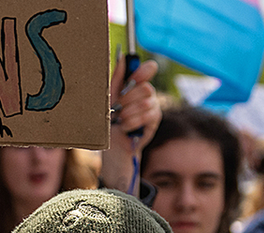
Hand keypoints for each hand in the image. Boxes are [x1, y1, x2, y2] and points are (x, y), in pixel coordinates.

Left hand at [101, 57, 159, 193]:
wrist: (112, 145)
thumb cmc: (109, 119)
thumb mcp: (108, 97)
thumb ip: (115, 79)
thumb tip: (120, 57)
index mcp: (136, 84)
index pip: (149, 69)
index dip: (143, 71)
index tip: (133, 78)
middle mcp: (147, 94)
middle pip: (146, 88)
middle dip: (129, 98)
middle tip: (117, 107)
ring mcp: (153, 107)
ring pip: (146, 103)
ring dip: (129, 112)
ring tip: (119, 120)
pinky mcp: (154, 121)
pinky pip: (147, 116)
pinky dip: (133, 122)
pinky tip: (125, 127)